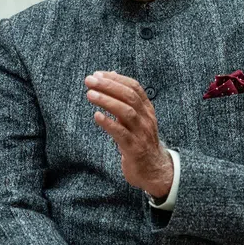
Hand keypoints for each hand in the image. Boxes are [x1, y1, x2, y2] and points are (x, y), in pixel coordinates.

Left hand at [85, 71, 173, 199]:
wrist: (154, 170)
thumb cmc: (140, 141)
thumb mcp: (136, 119)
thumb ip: (125, 100)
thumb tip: (111, 76)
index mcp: (147, 110)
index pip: (134, 87)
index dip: (116, 79)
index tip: (98, 74)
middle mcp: (146, 119)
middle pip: (129, 96)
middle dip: (109, 86)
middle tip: (89, 81)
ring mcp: (141, 133)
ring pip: (126, 112)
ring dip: (107, 101)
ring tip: (90, 95)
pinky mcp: (134, 148)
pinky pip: (121, 133)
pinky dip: (109, 123)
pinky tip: (97, 116)